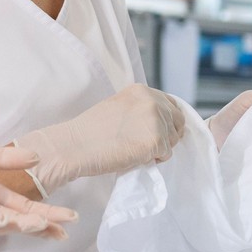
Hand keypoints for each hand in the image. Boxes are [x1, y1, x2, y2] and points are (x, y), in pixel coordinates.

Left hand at [0, 141, 79, 238]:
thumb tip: (34, 156)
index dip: (46, 214)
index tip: (70, 220)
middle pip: (17, 218)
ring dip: (16, 224)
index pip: (24, 206)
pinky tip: (1, 219)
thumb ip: (2, 158)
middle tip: (65, 229)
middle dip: (40, 224)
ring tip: (39, 224)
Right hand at [13, 84, 187, 197]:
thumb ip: (140, 109)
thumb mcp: (119, 108)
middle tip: (143, 144)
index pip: (171, 105)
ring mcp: (156, 120)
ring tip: (134, 149)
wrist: (74, 145)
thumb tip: (160, 122)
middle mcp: (153, 101)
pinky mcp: (156, 141)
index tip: (155, 131)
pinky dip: (153, 160)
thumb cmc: (90, 131)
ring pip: (173, 140)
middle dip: (166, 135)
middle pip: (176, 122)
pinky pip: (166, 155)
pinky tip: (134, 156)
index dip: (167, 121)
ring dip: (159, 148)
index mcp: (142, 91)